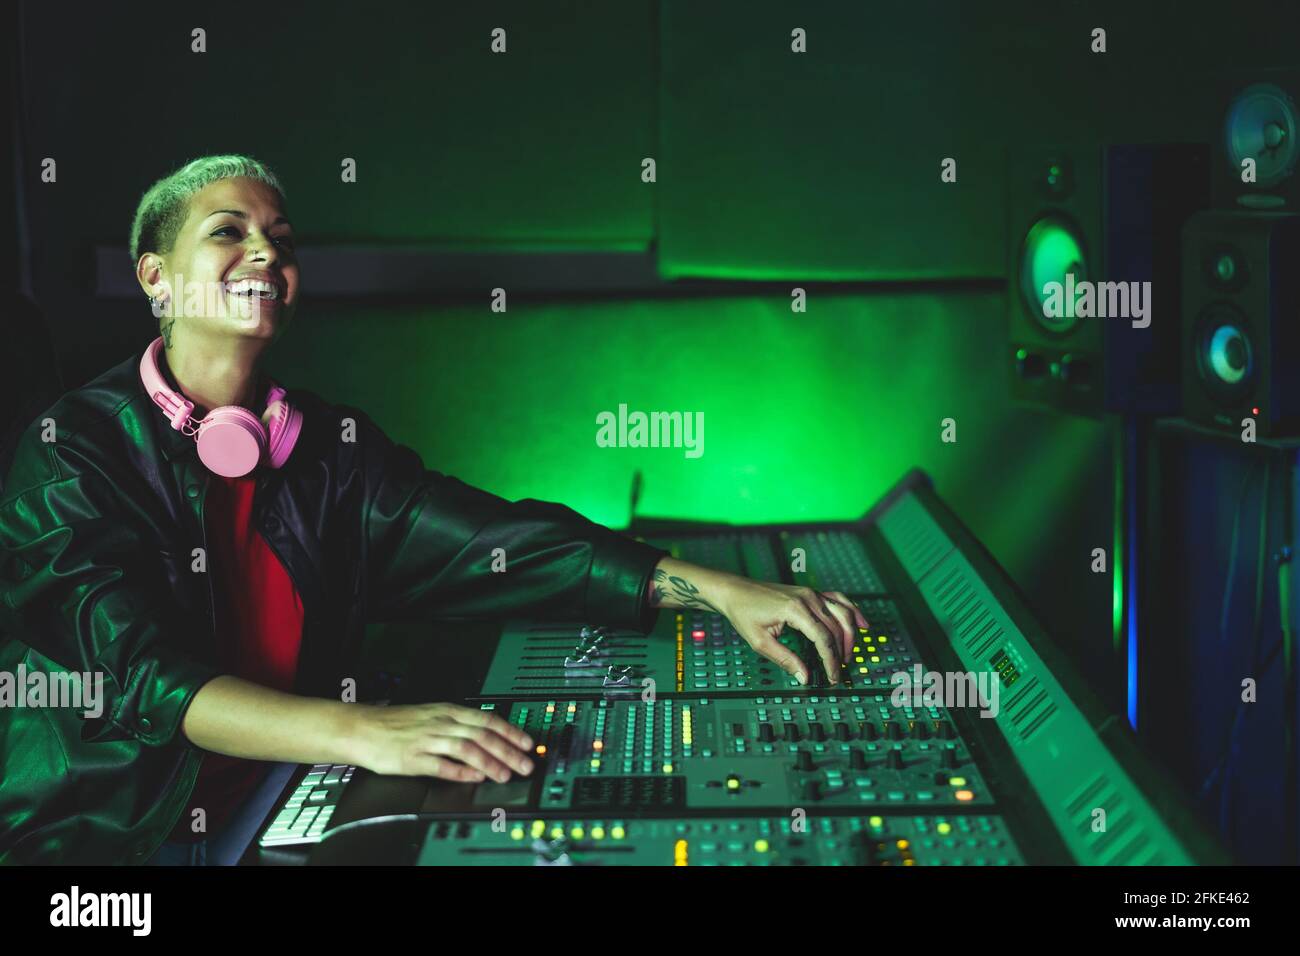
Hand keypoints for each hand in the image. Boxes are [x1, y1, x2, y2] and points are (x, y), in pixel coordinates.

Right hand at [348, 701, 535, 782]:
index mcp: (448, 711)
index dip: (511, 732)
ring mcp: (428, 740)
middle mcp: (442, 723)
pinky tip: (474, 778)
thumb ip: (458, 725)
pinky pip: (442, 766)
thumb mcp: (433, 715)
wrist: (362, 728)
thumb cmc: (397, 724)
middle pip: (483, 736)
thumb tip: (486, 736)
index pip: (488, 720)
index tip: (528, 744)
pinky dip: (461, 772)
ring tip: (505, 775)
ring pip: (467, 749)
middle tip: (525, 764)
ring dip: (490, 763)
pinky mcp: (413, 758)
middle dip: (508, 751)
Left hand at [711, 578, 868, 686]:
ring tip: (848, 655)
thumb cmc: (743, 612)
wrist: (734, 591)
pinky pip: (839, 600)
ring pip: (843, 613)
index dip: (831, 661)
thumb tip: (804, 676)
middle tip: (839, 671)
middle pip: (837, 627)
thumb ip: (785, 659)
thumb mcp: (760, 642)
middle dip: (841, 652)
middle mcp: (808, 598)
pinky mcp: (810, 593)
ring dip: (850, 635)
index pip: (823, 638)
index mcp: (795, 609)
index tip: (833, 677)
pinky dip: (852, 612)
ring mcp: (811, 593)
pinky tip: (862, 624)